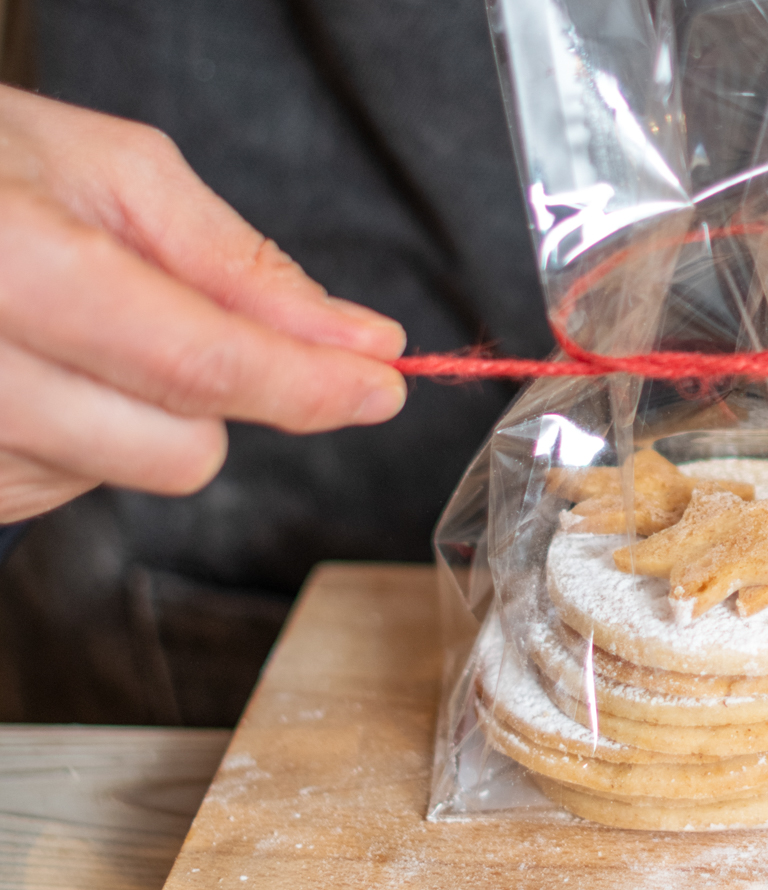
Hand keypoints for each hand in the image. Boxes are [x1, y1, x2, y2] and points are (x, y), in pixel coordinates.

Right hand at [0, 87, 407, 523]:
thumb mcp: (110, 171)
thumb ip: (241, 264)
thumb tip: (357, 339)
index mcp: (12, 268)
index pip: (198, 363)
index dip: (307, 384)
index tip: (379, 384)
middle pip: (181, 449)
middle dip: (219, 396)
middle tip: (172, 316)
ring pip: (136, 474)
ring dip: (142, 413)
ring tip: (71, 328)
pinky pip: (75, 487)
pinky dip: (85, 434)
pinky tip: (37, 368)